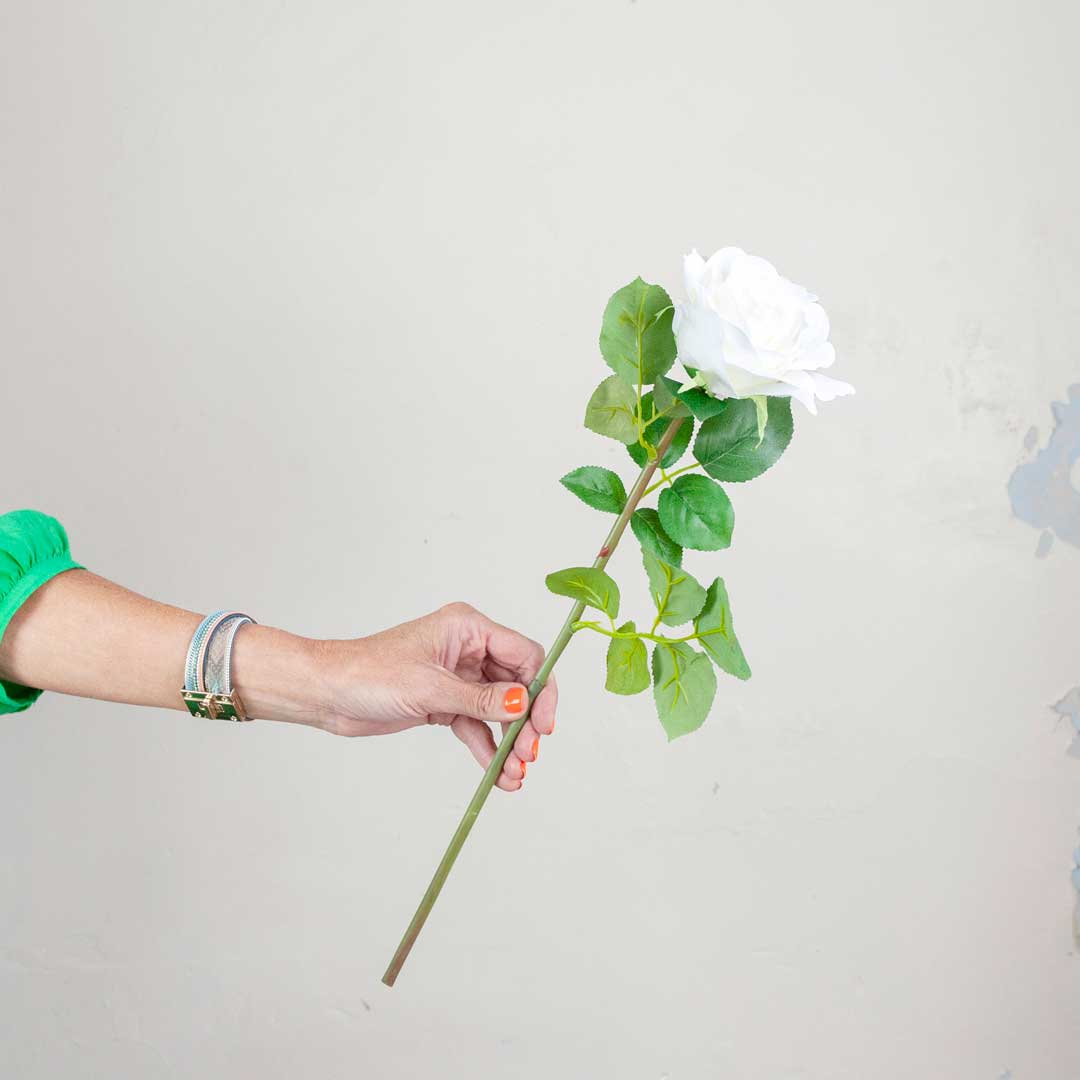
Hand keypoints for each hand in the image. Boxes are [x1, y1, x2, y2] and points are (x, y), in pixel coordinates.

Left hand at [316, 603, 557, 791]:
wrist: (327, 693)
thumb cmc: (367, 673)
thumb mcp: (429, 688)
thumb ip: (480, 699)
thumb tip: (522, 704)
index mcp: (467, 628)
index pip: (524, 654)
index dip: (540, 689)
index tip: (543, 724)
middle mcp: (468, 648)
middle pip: (517, 684)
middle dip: (525, 722)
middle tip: (528, 755)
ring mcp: (457, 676)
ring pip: (499, 709)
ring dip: (509, 741)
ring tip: (514, 774)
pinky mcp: (444, 701)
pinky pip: (477, 724)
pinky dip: (488, 747)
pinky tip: (495, 772)